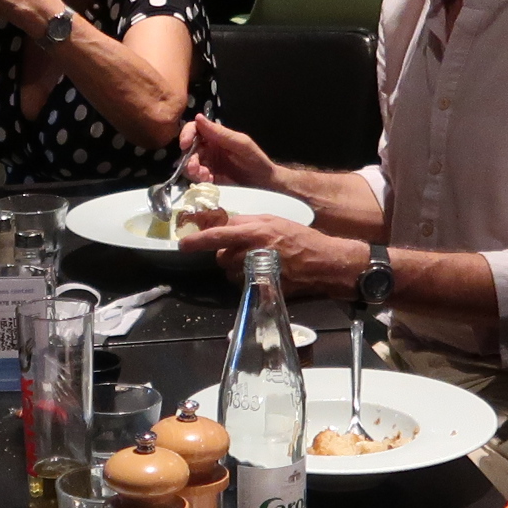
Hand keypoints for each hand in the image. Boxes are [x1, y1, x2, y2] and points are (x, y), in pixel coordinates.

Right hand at [180, 116, 278, 191]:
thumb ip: (220, 133)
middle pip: (189, 149)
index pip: (195, 129)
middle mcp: (209, 148)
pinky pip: (197, 177)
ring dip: (193, 170)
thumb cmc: (255, 158)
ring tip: (205, 175)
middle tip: (195, 167)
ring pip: (190, 164)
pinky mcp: (209, 177)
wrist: (263, 181)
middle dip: (189, 158)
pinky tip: (209, 180)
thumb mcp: (240, 143)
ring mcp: (208, 163)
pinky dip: (200, 179)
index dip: (187, 134)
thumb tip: (198, 117)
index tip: (185, 144)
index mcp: (216, 136)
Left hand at [195, 210, 359, 295]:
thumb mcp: (274, 220)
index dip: (198, 241)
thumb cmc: (301, 238)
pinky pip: (244, 284)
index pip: (219, 235)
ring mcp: (259, 271)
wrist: (325, 262)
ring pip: (231, 272)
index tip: (183, 244)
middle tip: (243, 250)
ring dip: (237, 268)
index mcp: (256, 231)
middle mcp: (254, 251)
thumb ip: (248, 222)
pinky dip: (248, 279)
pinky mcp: (263, 286)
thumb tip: (224, 224)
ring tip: (257, 262)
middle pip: (222, 257)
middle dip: (226, 255)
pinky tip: (263, 273)